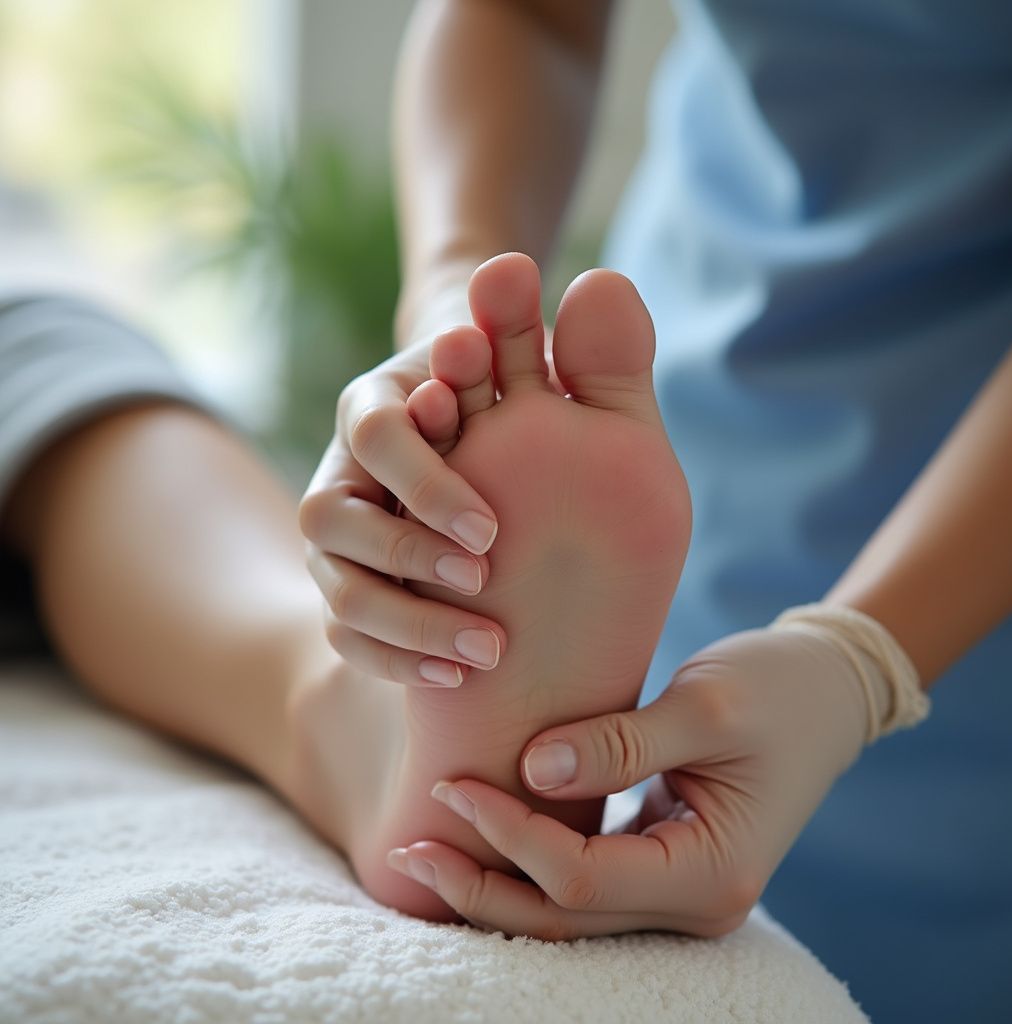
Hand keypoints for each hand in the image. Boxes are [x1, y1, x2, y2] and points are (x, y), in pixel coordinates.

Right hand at [299, 311, 506, 689]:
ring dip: (404, 623)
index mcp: (377, 402)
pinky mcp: (348, 584)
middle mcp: (343, 467)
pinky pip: (346, 633)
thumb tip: (545, 275)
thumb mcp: (529, 357)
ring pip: (334, 585)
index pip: (375, 431)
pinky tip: (456, 678)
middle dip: (407, 556)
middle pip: (332, 518)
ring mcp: (338, 534)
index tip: (493, 531)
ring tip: (482, 652)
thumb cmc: (512, 394)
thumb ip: (539, 329)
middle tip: (485, 587)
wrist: (482, 430)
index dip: (425, 480)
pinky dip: (393, 659)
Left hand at [388, 627, 875, 938]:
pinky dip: (527, 867)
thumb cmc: (775, 689)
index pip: (583, 881)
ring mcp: (680, 891)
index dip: (512, 839)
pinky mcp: (663, 864)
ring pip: (567, 914)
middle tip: (406, 847)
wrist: (826, 692)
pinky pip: (583, 885)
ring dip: (495, 885)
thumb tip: (531, 771)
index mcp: (712, 873)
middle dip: (481, 886)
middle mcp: (696, 903)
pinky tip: (481, 840)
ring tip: (421, 852)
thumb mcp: (705, 706)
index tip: (456, 785)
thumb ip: (620, 744)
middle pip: (564, 919)